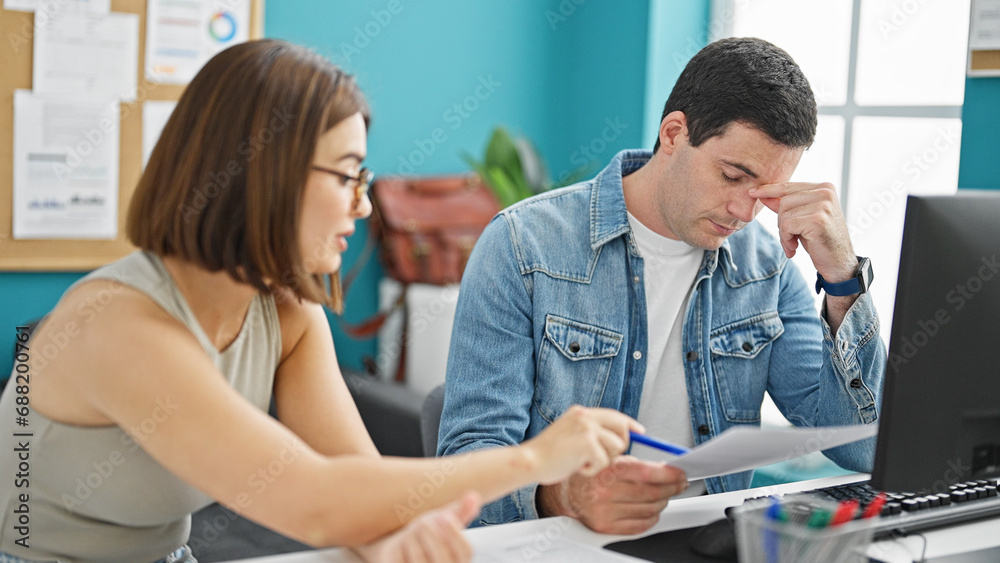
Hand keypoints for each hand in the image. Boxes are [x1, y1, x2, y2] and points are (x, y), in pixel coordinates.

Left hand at [350, 491, 480, 562]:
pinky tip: (400, 545)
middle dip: (432, 537)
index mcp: (460, 558)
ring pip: (420, 562)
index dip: (455, 534)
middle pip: (443, 559)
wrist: (402, 549)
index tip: (445, 517)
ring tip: (410, 532)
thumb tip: (472, 496)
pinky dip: (398, 552)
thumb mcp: (443, 521)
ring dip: (413, 542)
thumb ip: (460, 511)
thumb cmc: (427, 535)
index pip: (465, 550)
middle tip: (423, 523)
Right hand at [523, 405, 641, 484]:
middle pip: (622, 427)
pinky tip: (576, 467)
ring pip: (615, 446)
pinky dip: (592, 469)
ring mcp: (586, 428)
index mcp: (580, 413)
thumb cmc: (547, 454)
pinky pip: (604, 461)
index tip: (641, 432)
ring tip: (582, 461)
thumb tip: (617, 439)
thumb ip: (590, 432)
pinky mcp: (587, 443)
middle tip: (603, 456)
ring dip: (602, 460)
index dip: (629, 425)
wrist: (530, 461)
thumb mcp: (570, 434)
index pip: (614, 415)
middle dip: (620, 445)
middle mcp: (585, 416)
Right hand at [536, 456, 687, 534]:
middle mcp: (603, 492)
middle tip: (679, 483)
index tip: (680, 473)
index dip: (668, 474)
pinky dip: (652, 517)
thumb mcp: (609, 457)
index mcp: (605, 470)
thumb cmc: (591, 472)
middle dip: (671, 487)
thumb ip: (635, 461)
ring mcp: (605, 512)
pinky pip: (639, 525)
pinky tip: (653, 508)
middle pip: (650, 493)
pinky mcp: (605, 527)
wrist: (566, 491)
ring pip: (648, 510)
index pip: (646, 473)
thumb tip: (666, 467)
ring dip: (663, 502)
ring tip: (666, 494)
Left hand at [749, 182, 856, 281]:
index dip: (769, 190)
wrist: (838, 263)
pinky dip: (786, 240)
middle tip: (790, 238)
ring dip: (784, 234)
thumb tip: (761, 194)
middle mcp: (825, 192)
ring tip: (794, 244)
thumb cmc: (819, 240)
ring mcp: (824, 205)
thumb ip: (785, 205)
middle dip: (781, 222)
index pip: (789, 186)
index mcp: (824, 188)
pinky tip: (795, 248)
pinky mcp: (818, 219)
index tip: (752, 192)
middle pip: (784, 201)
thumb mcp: (801, 219)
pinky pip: (787, 226)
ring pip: (784, 214)